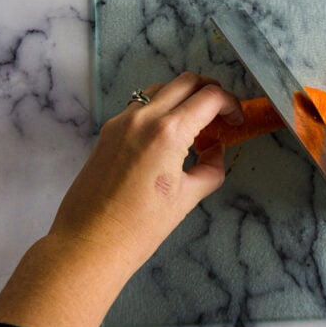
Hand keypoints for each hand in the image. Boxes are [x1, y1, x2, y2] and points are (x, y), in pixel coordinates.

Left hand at [0, 72, 241, 326]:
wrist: (89, 244)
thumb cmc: (140, 228)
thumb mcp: (188, 198)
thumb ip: (211, 167)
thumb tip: (215, 150)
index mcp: (169, 131)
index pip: (210, 97)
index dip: (231, 104)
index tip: (236, 121)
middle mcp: (144, 116)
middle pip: (186, 81)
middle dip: (209, 92)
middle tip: (220, 116)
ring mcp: (122, 120)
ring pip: (161, 88)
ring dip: (183, 97)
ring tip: (193, 126)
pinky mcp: (107, 131)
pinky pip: (140, 105)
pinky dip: (160, 108)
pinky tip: (166, 136)